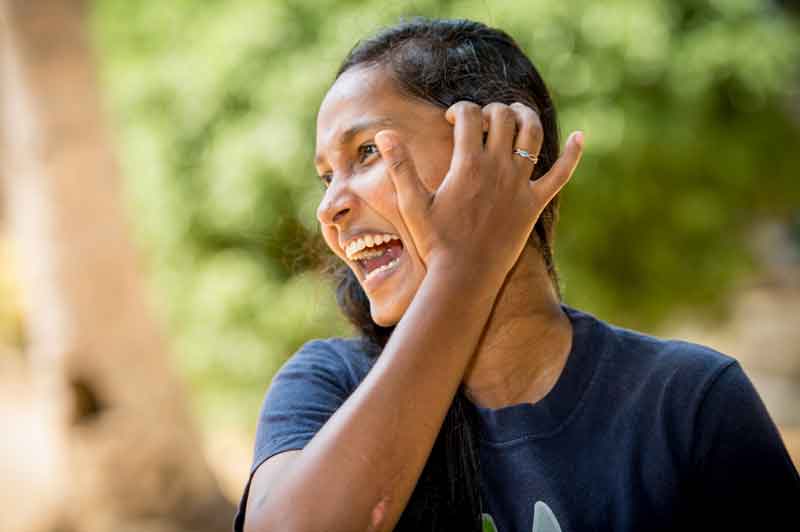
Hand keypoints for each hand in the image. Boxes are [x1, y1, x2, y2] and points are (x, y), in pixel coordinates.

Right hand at [374, 101, 582, 285]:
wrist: (464, 277)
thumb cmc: (435, 242)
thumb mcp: (412, 203)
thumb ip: (400, 166)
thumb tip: (384, 133)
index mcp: (467, 165)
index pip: (469, 116)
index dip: (459, 109)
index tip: (451, 119)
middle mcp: (498, 169)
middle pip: (503, 117)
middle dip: (490, 110)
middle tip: (481, 120)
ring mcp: (520, 185)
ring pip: (533, 134)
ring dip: (526, 116)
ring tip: (516, 113)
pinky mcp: (535, 204)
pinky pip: (561, 174)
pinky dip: (574, 154)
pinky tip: (581, 137)